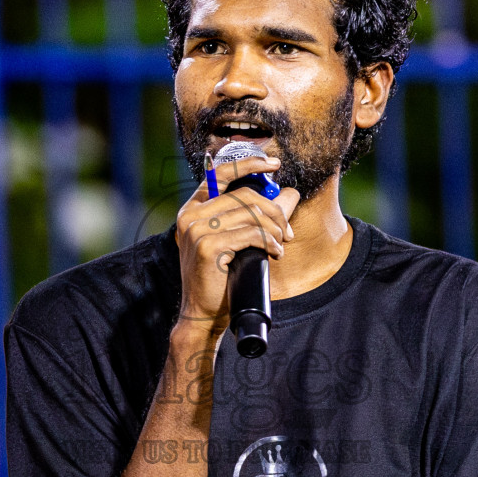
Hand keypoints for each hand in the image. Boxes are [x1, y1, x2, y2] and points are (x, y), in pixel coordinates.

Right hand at [173, 155, 299, 332]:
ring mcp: (196, 230)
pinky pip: (250, 234)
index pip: (220, 174)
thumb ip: (251, 216)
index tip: (273, 163)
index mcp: (193, 209)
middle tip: (286, 231)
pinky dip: (269, 242)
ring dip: (274, 230)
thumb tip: (287, 194)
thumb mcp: (232, 241)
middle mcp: (191, 216)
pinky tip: (274, 253)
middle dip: (273, 211)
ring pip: (250, 215)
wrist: (203, 313)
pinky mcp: (207, 246)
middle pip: (243, 196)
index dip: (249, 164)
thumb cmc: (220, 278)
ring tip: (280, 245)